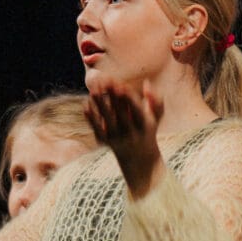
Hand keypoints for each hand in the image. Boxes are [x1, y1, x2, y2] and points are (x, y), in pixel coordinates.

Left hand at [86, 80, 165, 199]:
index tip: (120, 84)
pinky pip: (97, 128)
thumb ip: (155, 100)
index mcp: (145, 125)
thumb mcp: (156, 118)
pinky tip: (86, 104)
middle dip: (111, 96)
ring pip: (107, 119)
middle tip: (103, 80)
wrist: (139, 160)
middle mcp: (131, 133)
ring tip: (93, 89)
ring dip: (99, 103)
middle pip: (119, 112)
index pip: (136, 109)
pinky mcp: (107, 143)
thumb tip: (147, 83)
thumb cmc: (147, 132)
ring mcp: (118, 139)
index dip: (128, 97)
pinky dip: (91, 117)